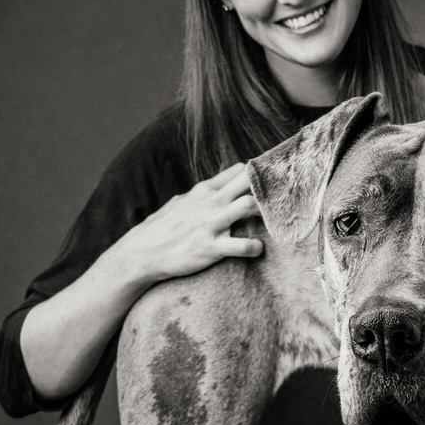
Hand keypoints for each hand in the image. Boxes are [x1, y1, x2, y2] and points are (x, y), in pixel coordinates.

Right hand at [109, 163, 264, 286]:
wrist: (141, 254)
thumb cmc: (161, 229)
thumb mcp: (179, 203)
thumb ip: (198, 195)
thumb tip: (209, 188)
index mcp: (205, 190)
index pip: (241, 170)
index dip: (259, 176)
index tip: (273, 185)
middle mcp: (211, 202)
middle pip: (249, 180)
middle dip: (269, 187)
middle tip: (283, 200)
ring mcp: (210, 223)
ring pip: (249, 206)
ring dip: (267, 214)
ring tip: (274, 224)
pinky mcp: (210, 247)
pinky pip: (241, 246)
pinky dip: (255, 248)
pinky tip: (258, 250)